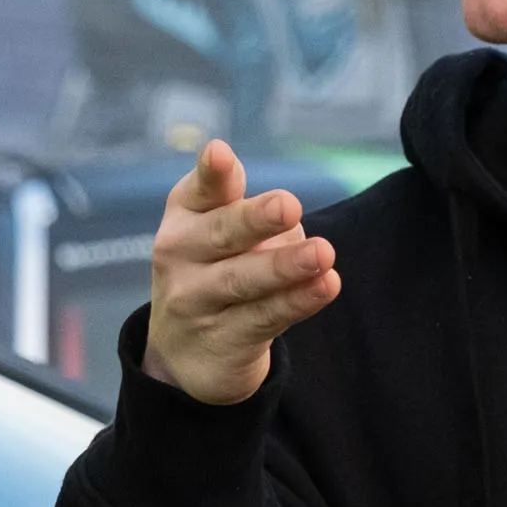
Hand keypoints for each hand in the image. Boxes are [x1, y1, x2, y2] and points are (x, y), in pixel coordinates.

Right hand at [141, 141, 340, 405]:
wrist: (182, 354)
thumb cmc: (211, 271)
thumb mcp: (213, 232)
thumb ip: (242, 212)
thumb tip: (291, 231)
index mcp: (184, 216)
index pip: (199, 191)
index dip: (212, 173)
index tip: (219, 153)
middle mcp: (180, 256)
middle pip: (221, 234)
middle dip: (255, 219)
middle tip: (289, 205)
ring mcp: (196, 301)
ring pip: (243, 280)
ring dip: (285, 266)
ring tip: (323, 253)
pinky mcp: (222, 340)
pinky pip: (265, 318)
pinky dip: (297, 301)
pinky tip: (326, 285)